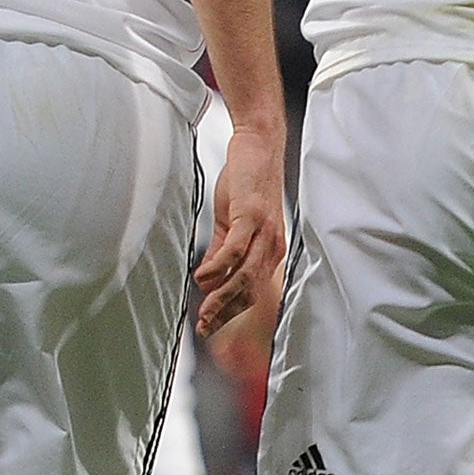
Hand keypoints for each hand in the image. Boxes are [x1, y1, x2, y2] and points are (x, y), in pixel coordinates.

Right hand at [194, 123, 286, 336]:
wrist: (258, 146)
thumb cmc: (247, 183)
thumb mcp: (233, 222)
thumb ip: (222, 250)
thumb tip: (209, 278)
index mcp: (269, 249)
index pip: (252, 291)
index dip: (230, 312)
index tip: (209, 327)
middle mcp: (271, 245)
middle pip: (249, 291)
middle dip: (224, 314)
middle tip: (202, 328)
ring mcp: (264, 231)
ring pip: (244, 276)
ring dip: (221, 298)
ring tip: (202, 312)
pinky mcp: (252, 216)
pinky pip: (235, 250)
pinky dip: (218, 268)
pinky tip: (202, 277)